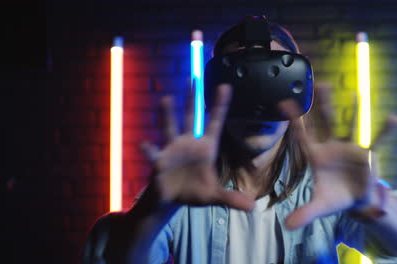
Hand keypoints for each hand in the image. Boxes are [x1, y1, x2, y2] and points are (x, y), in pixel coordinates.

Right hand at [139, 84, 253, 210]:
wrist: (172, 199)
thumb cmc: (195, 192)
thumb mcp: (214, 196)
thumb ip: (231, 199)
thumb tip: (252, 208)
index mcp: (206, 148)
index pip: (215, 123)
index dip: (220, 105)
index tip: (225, 86)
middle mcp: (189, 143)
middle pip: (192, 117)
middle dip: (192, 99)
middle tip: (193, 78)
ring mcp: (173, 150)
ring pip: (170, 128)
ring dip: (168, 115)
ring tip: (166, 98)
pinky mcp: (160, 161)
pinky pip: (154, 154)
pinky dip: (149, 150)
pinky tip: (144, 144)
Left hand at [279, 82, 396, 228]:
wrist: (354, 200)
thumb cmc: (334, 197)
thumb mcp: (319, 206)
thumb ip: (304, 213)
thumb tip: (288, 226)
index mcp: (316, 156)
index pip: (303, 136)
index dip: (295, 121)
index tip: (285, 103)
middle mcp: (332, 147)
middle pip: (326, 122)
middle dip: (323, 104)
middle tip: (319, 83)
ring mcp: (350, 148)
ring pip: (351, 125)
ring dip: (353, 110)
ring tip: (355, 92)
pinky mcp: (368, 155)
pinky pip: (378, 141)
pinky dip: (385, 131)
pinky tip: (394, 120)